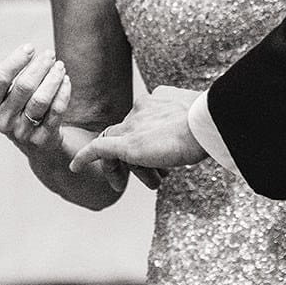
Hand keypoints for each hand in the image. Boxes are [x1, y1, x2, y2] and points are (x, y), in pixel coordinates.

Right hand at [0, 43, 70, 153]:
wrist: (30, 138)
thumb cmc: (8, 103)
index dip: (15, 61)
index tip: (30, 47)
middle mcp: (1, 121)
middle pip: (24, 88)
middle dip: (39, 67)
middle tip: (50, 54)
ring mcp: (22, 132)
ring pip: (41, 100)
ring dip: (53, 79)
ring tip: (60, 65)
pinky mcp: (42, 139)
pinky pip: (56, 112)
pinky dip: (63, 93)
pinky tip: (65, 80)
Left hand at [70, 85, 209, 174]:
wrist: (206, 125)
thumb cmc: (210, 126)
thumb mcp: (199, 124)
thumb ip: (190, 126)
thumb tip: (197, 140)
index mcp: (157, 100)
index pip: (141, 120)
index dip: (144, 139)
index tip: (155, 155)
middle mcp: (141, 109)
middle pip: (126, 132)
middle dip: (132, 157)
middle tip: (152, 178)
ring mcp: (133, 125)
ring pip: (114, 144)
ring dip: (118, 165)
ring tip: (129, 184)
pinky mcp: (128, 144)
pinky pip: (98, 149)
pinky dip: (85, 157)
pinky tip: (75, 167)